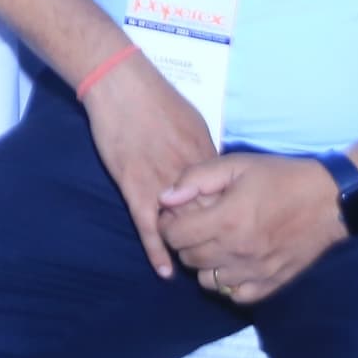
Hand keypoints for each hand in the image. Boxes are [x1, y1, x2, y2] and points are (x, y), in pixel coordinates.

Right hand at [80, 53, 219, 280]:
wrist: (122, 86)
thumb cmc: (156, 98)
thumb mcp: (193, 121)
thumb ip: (203, 150)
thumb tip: (214, 169)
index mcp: (205, 158)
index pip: (225, 200)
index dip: (231, 220)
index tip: (236, 236)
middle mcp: (188, 175)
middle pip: (209, 217)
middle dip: (217, 240)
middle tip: (221, 262)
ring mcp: (161, 183)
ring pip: (181, 226)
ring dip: (189, 250)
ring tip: (197, 270)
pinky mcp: (135, 187)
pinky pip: (148, 226)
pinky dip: (157, 251)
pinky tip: (165, 271)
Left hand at [158, 153, 346, 303]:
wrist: (329, 200)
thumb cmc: (280, 178)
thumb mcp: (236, 165)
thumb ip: (196, 179)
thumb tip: (165, 198)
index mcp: (226, 220)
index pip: (174, 237)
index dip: (168, 225)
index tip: (176, 215)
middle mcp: (238, 252)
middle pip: (188, 259)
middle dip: (184, 242)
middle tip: (195, 226)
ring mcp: (255, 272)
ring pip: (208, 281)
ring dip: (204, 264)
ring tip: (214, 244)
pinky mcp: (272, 284)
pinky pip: (235, 296)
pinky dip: (228, 283)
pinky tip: (233, 262)